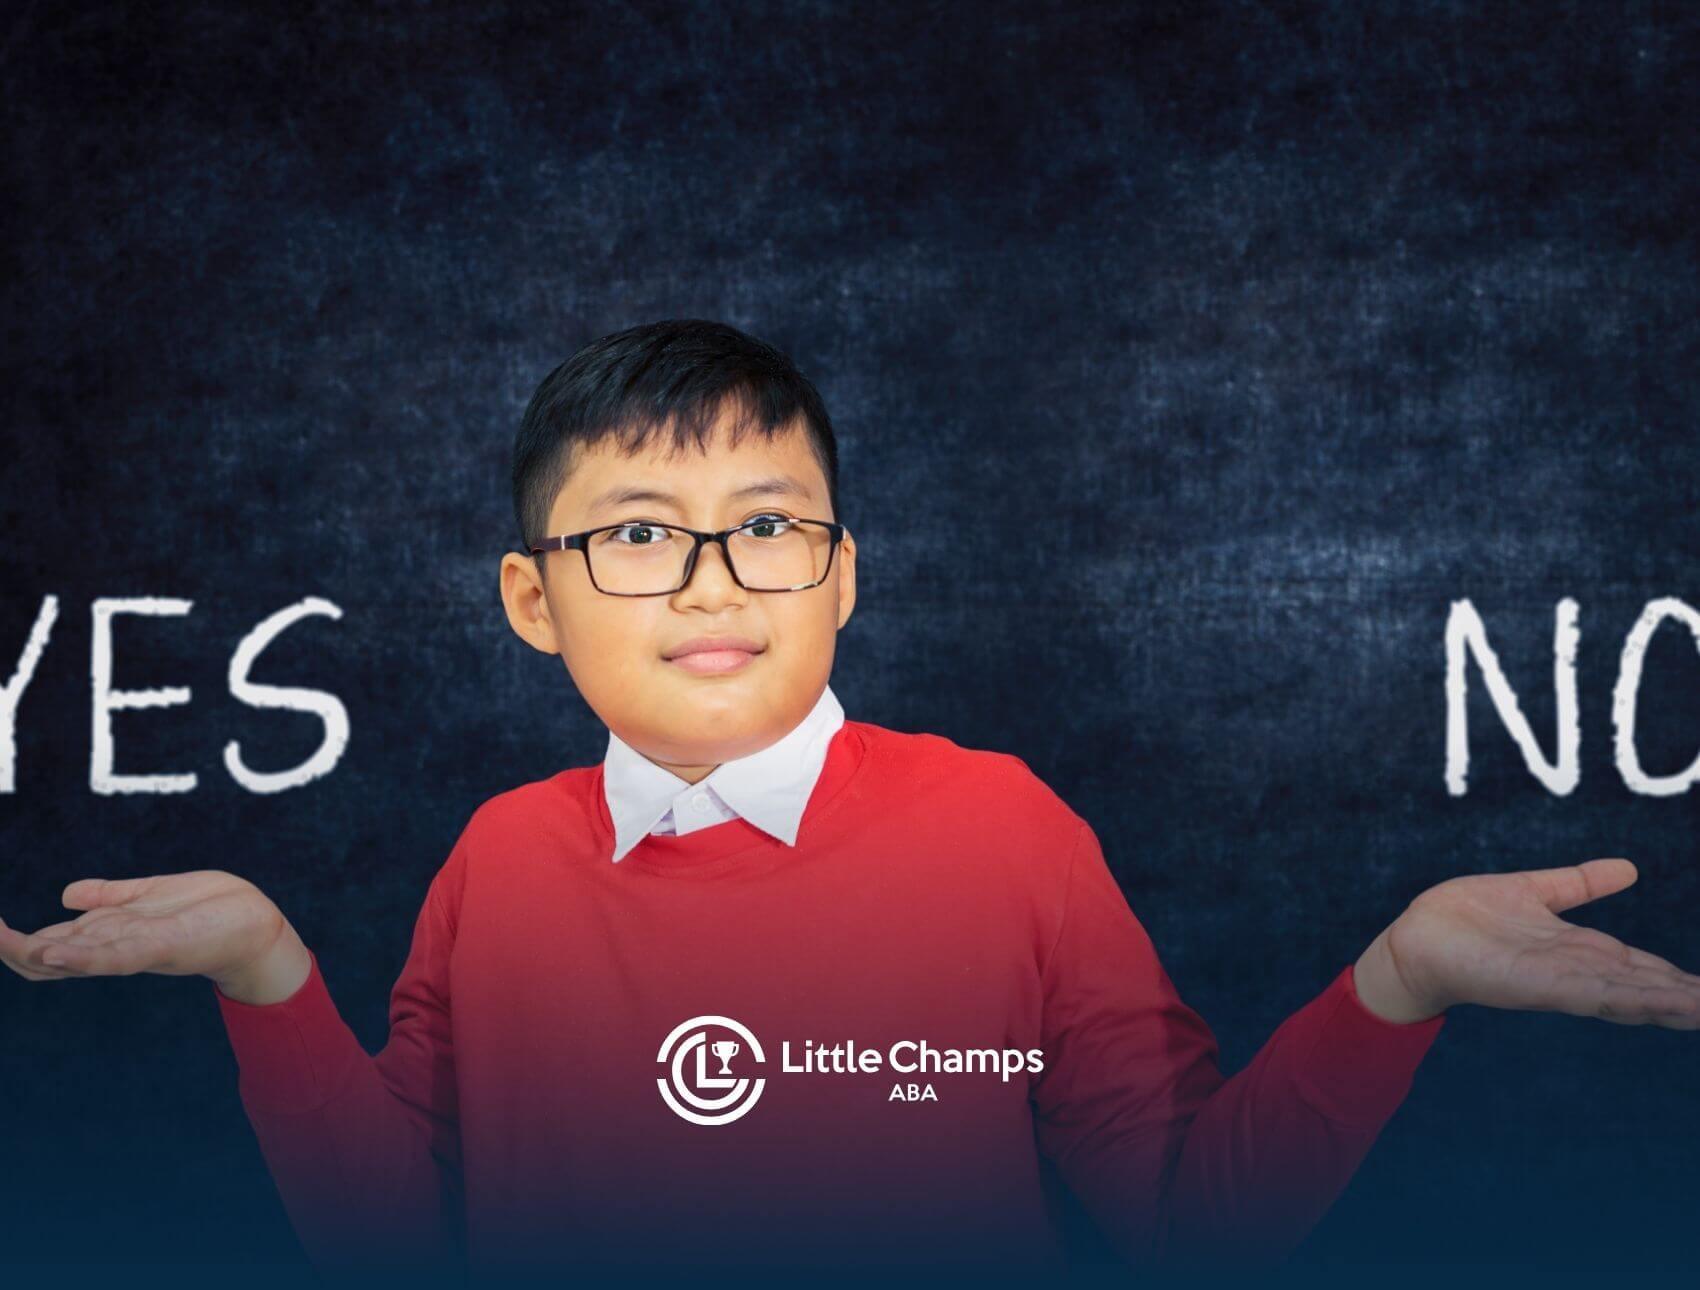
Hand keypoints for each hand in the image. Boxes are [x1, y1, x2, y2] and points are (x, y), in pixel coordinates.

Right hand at [0, 870, 308, 1002]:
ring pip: (69, 958)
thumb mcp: (149, 896)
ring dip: (29, 951)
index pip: (42, 944)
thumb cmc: (207, 911)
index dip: (6, 939)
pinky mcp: (160, 947)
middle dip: (6, 947)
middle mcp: (110, 947)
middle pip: (44, 957)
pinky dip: (81, 956)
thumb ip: (109, 897)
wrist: (256, 924)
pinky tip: (53, 951)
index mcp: (104, 934)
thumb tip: (65, 894)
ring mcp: (132, 949)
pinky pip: (113, 955)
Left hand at [1353, 858, 1699, 1027]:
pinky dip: (1631, 1000)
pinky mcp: (1537, 984)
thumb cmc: (1466, 917)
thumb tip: (1629, 868)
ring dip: (1671, 1004)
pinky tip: (1665, 1005)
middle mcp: (1575, 969)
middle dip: (1687, 998)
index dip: (1678, 978)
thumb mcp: (1534, 891)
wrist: (1416, 938)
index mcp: (1578, 949)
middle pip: (1644, 986)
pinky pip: (1592, 993)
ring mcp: (1559, 980)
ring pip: (1628, 995)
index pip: (1641, 967)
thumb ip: (1579, 883)